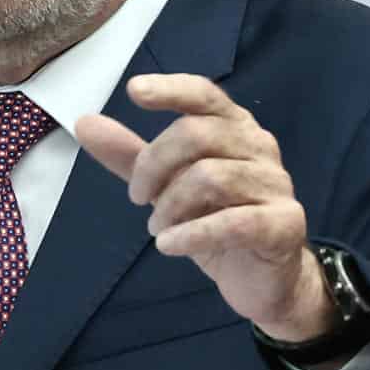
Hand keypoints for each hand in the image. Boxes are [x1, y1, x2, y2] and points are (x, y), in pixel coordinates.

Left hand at [74, 73, 336, 339]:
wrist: (265, 279)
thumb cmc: (216, 222)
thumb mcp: (168, 188)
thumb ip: (131, 157)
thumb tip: (85, 122)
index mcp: (235, 129)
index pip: (205, 95)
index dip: (171, 90)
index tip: (133, 91)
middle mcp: (260, 147)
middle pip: (198, 134)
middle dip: (153, 165)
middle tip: (137, 198)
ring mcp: (276, 185)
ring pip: (212, 177)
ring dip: (171, 205)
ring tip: (157, 228)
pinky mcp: (284, 224)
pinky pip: (234, 223)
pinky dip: (192, 234)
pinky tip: (167, 246)